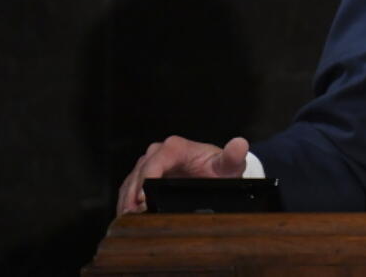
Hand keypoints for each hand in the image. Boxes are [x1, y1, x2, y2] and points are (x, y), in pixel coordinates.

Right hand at [116, 135, 248, 214]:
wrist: (214, 174)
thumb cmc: (220, 169)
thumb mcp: (228, 165)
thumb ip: (233, 156)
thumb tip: (239, 145)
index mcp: (176, 147)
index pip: (156, 161)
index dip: (148, 179)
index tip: (145, 200)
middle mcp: (158, 152)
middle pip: (139, 173)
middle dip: (134, 195)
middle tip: (133, 216)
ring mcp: (149, 164)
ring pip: (130, 181)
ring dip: (126, 201)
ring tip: (128, 220)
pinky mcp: (142, 177)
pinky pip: (128, 188)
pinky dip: (126, 202)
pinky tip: (127, 218)